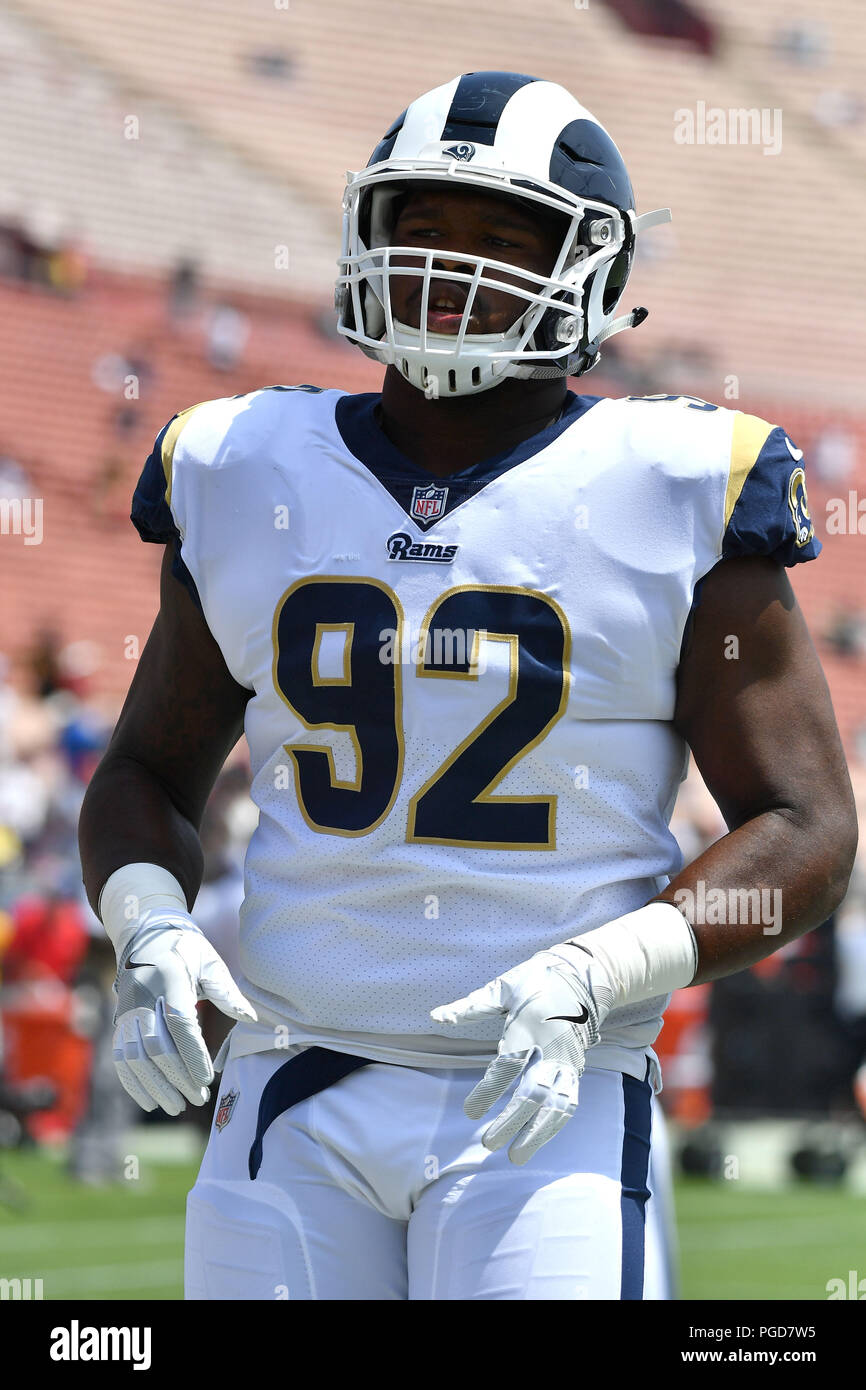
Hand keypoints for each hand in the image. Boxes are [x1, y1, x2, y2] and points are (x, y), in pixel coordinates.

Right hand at [112, 919, 255, 1114]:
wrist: (146, 934)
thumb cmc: (186, 950)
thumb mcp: (210, 962)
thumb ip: (227, 992)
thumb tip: (250, 1017)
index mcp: (170, 979)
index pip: (179, 1024)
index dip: (193, 1055)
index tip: (208, 1079)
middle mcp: (143, 996)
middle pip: (156, 1045)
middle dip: (177, 1077)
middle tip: (199, 1099)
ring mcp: (128, 1010)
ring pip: (135, 1056)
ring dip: (155, 1086)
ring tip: (176, 1106)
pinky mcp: (120, 1021)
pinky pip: (121, 1057)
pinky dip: (133, 1082)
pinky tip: (150, 1101)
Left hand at [431, 945, 614, 1165]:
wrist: (583, 976)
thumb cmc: (535, 982)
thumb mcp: (502, 988)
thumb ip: (470, 1006)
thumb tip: (436, 1015)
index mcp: (528, 1028)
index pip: (507, 1066)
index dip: (489, 1091)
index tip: (470, 1112)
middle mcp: (551, 1048)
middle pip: (534, 1092)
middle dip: (512, 1121)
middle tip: (488, 1144)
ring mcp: (568, 1061)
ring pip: (557, 1104)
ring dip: (538, 1133)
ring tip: (517, 1157)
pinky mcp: (577, 1069)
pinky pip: (569, 1102)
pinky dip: (554, 1125)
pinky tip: (538, 1140)